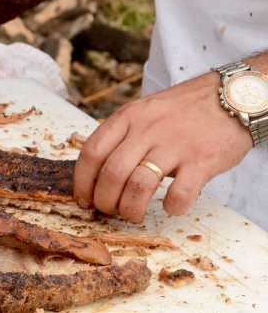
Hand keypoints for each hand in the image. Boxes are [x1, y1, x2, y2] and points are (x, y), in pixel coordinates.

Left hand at [73, 72, 252, 221]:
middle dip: (104, 201)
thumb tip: (95, 174)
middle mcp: (148, 129)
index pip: (91, 153)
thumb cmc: (182, 112)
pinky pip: (180, 193)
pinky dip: (171, 207)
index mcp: (128, 117)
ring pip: (139, 186)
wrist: (231, 98)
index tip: (84, 199)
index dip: (82, 182)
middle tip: (110, 210)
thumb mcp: (144, 112)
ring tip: (134, 214)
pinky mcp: (202, 160)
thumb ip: (121, 136)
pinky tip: (170, 207)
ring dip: (130, 209)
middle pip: (111, 174)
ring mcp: (175, 144)